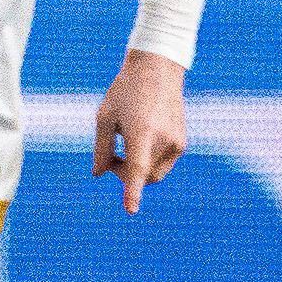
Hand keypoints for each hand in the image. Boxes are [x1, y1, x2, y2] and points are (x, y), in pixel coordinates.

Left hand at [92, 48, 187, 214]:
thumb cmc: (125, 92)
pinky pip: (163, 164)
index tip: (131, 210)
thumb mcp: (104, 117)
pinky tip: (140, 141)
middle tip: (112, 158)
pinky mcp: (182, 143)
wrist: (157, 70)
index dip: (132, 191)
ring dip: (138, 170)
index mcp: (142, 131)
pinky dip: (149, 162)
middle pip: (143, 177)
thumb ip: (101, 149)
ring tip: (125, 146)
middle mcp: (163, 139)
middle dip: (125, 176)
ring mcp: (176, 142)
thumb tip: (99, 175)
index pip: (136, 168)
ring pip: (154, 174)